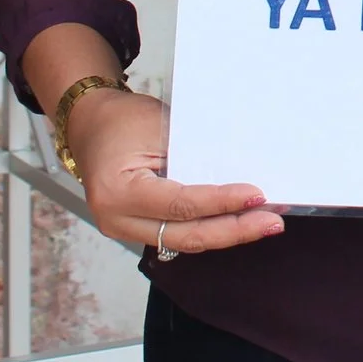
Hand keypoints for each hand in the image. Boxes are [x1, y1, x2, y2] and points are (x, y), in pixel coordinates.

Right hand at [64, 88, 285, 255]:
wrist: (90, 125)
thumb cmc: (122, 120)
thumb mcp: (160, 127)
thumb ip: (194, 155)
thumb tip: (240, 174)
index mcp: (118, 191)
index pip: (180, 204)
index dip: (221, 203)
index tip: (257, 195)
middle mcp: (117, 219)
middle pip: (184, 235)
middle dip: (233, 231)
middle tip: (272, 222)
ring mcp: (124, 229)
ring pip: (183, 242)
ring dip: (225, 233)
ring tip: (263, 223)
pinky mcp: (135, 230)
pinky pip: (176, 235)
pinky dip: (208, 229)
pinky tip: (236, 222)